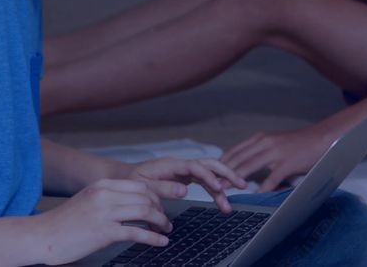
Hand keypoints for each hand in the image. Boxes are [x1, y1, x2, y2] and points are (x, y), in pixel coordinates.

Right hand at [31, 179, 170, 265]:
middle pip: (146, 196)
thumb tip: (131, 205)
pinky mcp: (104, 232)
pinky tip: (160, 242)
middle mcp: (104, 195)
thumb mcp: (87, 201)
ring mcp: (105, 212)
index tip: (161, 207)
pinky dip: (153, 238)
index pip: (139, 185)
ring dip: (161, 222)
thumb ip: (107, 200)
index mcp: (101, 186)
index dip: (155, 197)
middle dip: (161, 209)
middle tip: (166, 221)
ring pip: (145, 211)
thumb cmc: (63, 223)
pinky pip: (137, 232)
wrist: (41, 236)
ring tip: (165, 231)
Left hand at [123, 158, 248, 213]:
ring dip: (223, 185)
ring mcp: (184, 171)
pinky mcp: (185, 178)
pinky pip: (204, 182)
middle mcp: (181, 165)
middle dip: (227, 173)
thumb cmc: (131, 181)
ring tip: (232, 203)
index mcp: (171, 164)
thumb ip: (163, 187)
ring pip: (209, 174)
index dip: (209, 176)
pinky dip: (214, 189)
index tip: (219, 189)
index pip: (195, 166)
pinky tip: (222, 199)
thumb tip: (184, 190)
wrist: (124, 177)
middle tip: (242, 184)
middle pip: (209, 164)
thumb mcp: (143, 185)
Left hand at [221, 126, 333, 192]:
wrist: (321, 139)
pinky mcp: (287, 163)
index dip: (221, 163)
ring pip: (248, 168)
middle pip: (238, 160)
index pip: (234, 151)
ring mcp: (275, 153)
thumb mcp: (275, 142)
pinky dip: (261, 188)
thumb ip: (260, 151)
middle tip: (210, 186)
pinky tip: (254, 197)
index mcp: (260, 138)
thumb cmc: (298, 144)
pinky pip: (270, 179)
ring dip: (234, 181)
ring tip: (224, 192)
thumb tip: (244, 164)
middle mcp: (264, 143)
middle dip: (222, 174)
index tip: (210, 174)